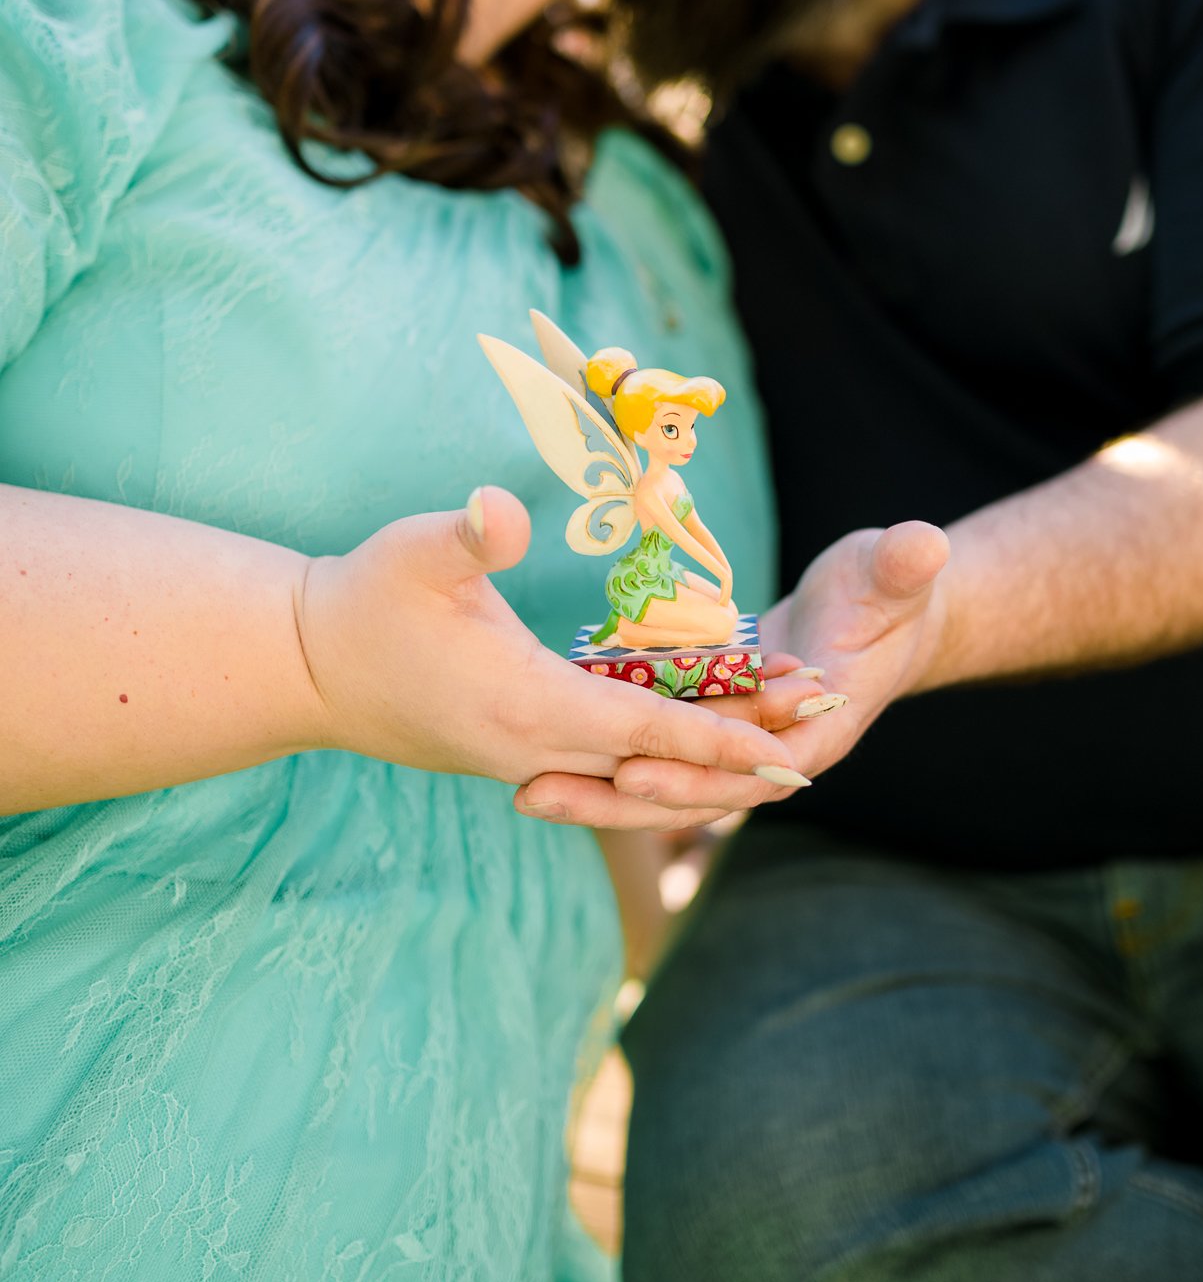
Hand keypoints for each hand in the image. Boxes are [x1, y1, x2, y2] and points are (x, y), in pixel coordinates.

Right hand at [294, 486, 800, 814]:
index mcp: (526, 703)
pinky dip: (661, 757)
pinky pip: (607, 764)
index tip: (791, 746)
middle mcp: (535, 747)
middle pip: (658, 767)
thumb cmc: (362, 600)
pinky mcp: (516, 750)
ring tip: (780, 745)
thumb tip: (502, 508)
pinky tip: (699, 737)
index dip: (721, 734)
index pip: (647, 728)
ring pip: (635, 773)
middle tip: (819, 745)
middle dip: (739, 759)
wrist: (305, 666)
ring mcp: (524, 757)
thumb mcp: (412, 553)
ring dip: (706, 764)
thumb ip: (466, 534)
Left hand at [513, 519, 947, 831]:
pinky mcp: (711, 722)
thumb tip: (925, 543)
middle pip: (690, 792)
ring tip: (523, 790)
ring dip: (599, 789)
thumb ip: (904, 567)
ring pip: (665, 778)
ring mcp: (738, 742)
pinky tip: (543, 752)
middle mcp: (772, 751)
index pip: (749, 768)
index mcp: (818, 729)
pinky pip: (655, 749)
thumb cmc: (892, 588)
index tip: (632, 773)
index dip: (691, 775)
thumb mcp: (897, 572)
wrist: (883, 613)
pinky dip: (606, 754)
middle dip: (617, 800)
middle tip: (537, 794)